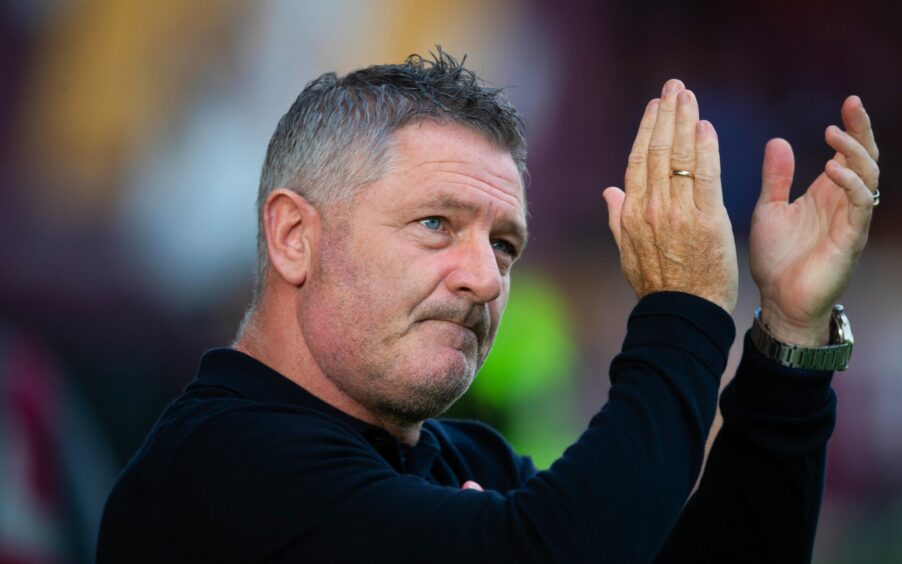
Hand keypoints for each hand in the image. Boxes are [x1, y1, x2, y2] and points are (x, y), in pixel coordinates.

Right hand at [604, 79, 737, 312]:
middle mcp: (651, 208)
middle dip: (667, 114)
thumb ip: (617, 218)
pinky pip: (706, 176)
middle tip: (675, 87)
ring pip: (681, 157)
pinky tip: (707, 127)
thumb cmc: (657, 286)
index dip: (647, 130)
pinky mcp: (707, 220)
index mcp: (631, 214)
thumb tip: (609, 191)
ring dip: (687, 121)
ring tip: (690, 97)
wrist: (682, 314)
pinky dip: (707, 149)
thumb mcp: (627, 253)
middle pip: (658, 150)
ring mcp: (678, 213)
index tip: (656, 107)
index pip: (638, 161)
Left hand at [750, 96, 878, 344]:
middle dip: (861, 130)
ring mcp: (850, 220)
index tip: (848, 101)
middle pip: (865, 158)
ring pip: (867, 177)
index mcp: (826, 193)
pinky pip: (859, 205)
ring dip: (854, 153)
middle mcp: (843, 203)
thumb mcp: (769, 209)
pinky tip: (832, 169)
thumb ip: (776, 178)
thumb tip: (779, 140)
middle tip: (852, 105)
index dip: (851, 128)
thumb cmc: (776, 259)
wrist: (778, 301)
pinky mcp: (850, 239)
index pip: (847, 153)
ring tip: (833, 135)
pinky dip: (849, 183)